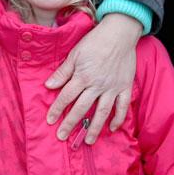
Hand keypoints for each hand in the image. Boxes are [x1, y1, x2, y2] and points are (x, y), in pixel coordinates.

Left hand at [45, 13, 142, 143]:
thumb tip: (48, 85)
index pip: (66, 96)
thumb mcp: (75, 53)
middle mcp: (97, 85)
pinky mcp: (124, 87)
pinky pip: (122, 107)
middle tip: (63, 136)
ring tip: (87, 141)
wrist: (120, 33)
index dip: (57, 109)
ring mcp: (112, 88)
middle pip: (81, 108)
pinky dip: (118, 119)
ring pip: (102, 112)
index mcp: (82, 76)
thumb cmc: (95, 41)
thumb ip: (63, 72)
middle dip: (71, 123)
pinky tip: (112, 128)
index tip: (50, 121)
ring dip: (94, 128)